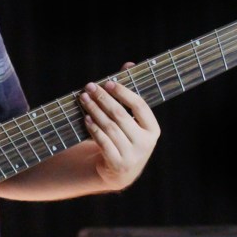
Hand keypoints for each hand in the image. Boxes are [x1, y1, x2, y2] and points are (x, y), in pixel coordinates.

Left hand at [79, 62, 160, 190]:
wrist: (120, 171)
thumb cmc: (126, 137)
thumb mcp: (132, 119)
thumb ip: (129, 93)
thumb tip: (129, 64)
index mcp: (153, 129)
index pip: (140, 106)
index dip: (124, 92)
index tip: (109, 82)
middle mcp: (145, 143)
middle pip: (121, 115)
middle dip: (104, 98)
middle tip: (90, 86)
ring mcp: (132, 155)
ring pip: (110, 127)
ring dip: (95, 111)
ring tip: (84, 99)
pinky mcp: (117, 164)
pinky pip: (103, 142)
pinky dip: (94, 129)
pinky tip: (86, 117)